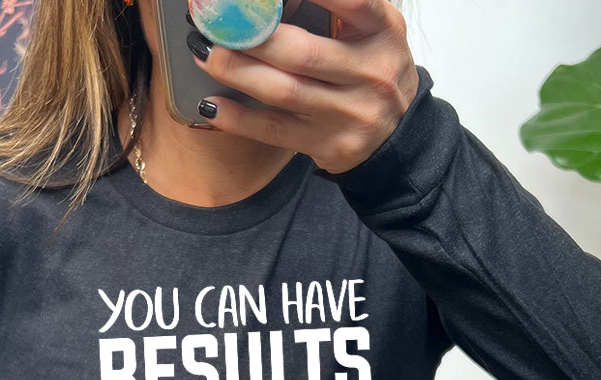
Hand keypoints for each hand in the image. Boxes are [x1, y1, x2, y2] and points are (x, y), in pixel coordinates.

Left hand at [189, 0, 418, 174]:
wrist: (397, 137)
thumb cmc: (372, 70)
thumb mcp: (371, 29)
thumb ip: (336, 7)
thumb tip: (269, 2)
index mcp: (383, 30)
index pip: (351, 0)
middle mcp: (371, 73)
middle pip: (300, 51)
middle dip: (250, 35)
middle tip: (214, 22)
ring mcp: (350, 114)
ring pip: (283, 91)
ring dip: (235, 71)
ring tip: (203, 53)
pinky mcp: (329, 145)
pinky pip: (275, 131)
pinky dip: (238, 118)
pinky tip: (211, 105)